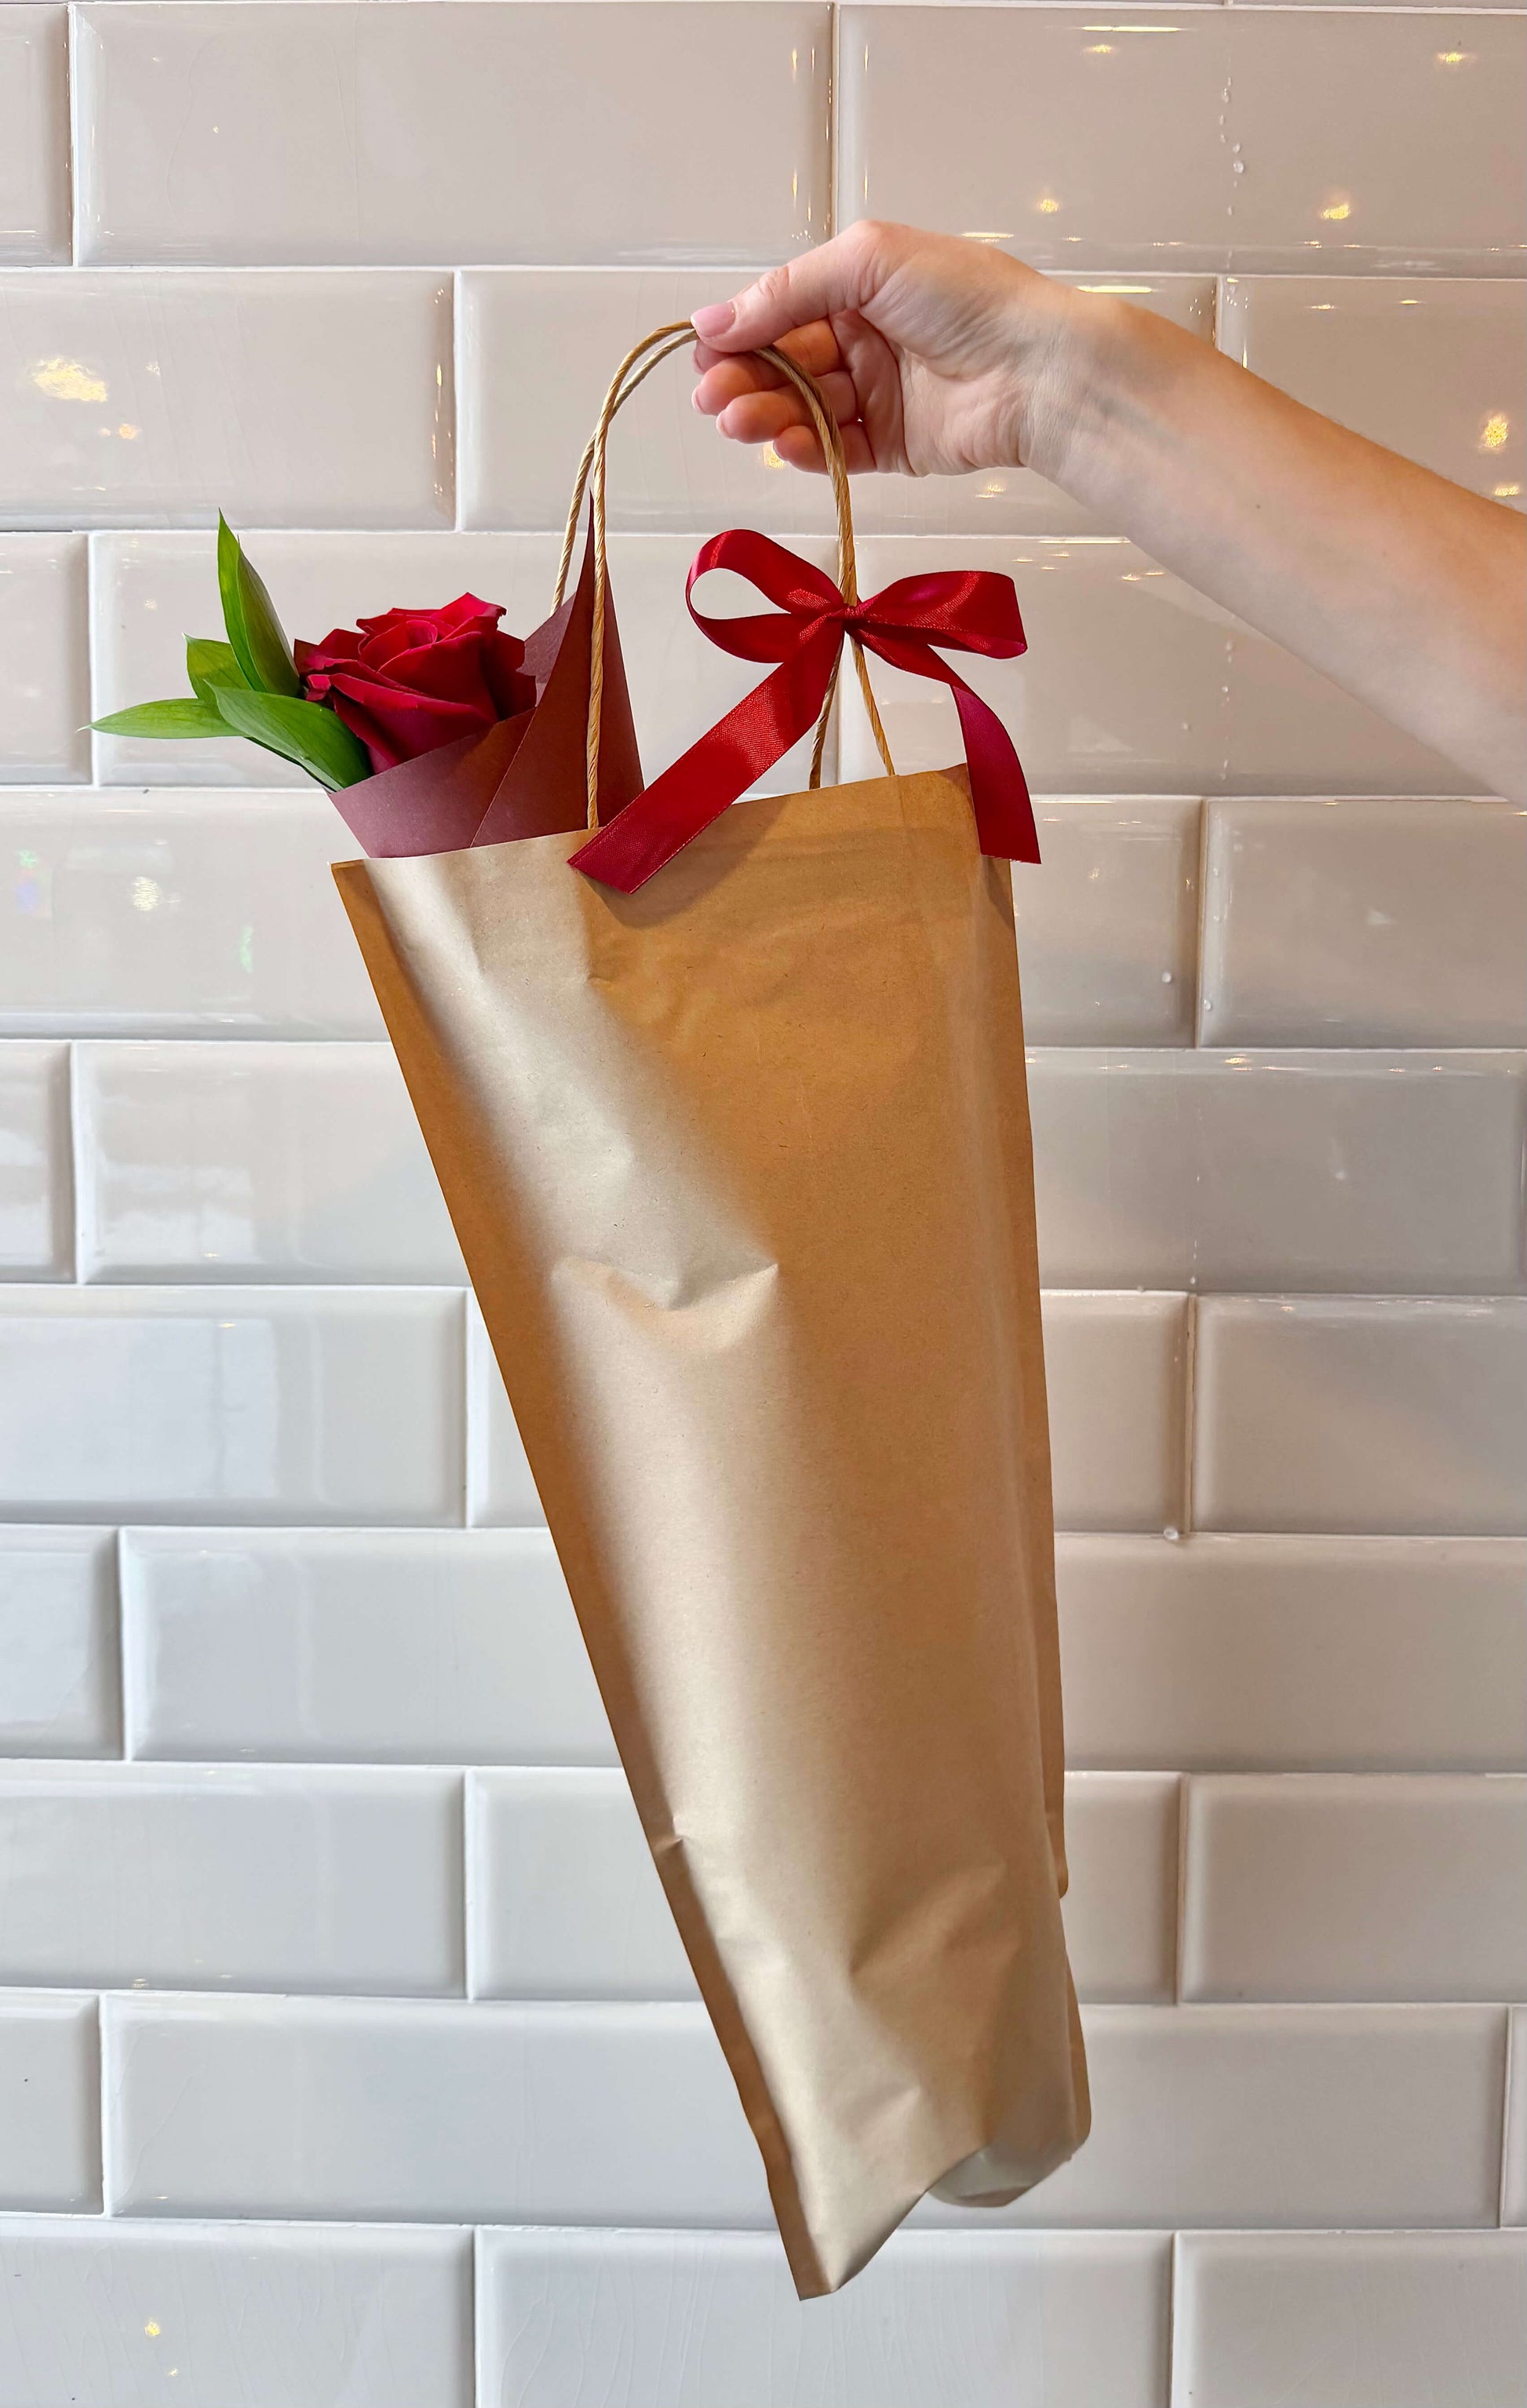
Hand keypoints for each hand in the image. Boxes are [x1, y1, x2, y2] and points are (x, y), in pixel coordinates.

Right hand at [690, 220, 1079, 480]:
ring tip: (738, 421)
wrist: (1034, 368)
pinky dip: (807, 449)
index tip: (703, 354)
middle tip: (712, 398)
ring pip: (806, 410)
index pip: (784, 313)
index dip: (741, 333)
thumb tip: (712, 318)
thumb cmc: (964, 298)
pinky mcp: (896, 447)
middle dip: (745, 379)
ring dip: (767, 416)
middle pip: (787, 365)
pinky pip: (839, 451)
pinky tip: (784, 444)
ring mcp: (881, 396)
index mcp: (861, 288)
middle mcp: (867, 340)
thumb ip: (788, 291)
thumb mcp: (868, 261)